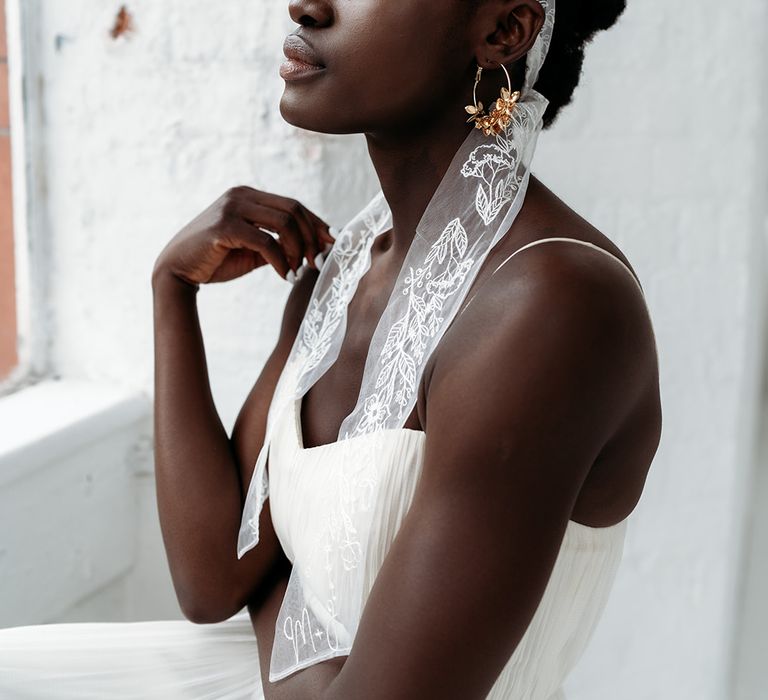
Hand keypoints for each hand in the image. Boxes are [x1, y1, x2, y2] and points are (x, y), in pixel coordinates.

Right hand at [152, 186, 335, 286]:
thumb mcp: (253, 250)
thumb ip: (278, 243)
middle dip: (311, 238)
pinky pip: (266, 242)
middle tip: (317, 262)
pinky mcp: (224, 227)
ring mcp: (232, 208)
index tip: (331, 244)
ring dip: (298, 250)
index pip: (293, 205)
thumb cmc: (216, 260)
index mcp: (248, 195)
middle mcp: (241, 195)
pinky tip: (285, 276)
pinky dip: (281, 261)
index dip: (316, 224)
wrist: (177, 271)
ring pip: (284, 223)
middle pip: (294, 210)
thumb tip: (313, 247)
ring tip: (299, 270)